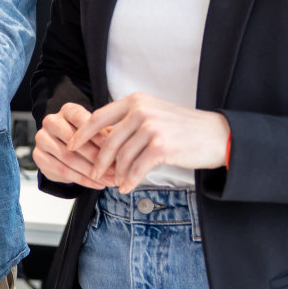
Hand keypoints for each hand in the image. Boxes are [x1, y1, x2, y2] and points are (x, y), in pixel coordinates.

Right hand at [32, 103, 113, 190]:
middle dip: (97, 158)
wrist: (66, 151)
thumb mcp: (99, 132)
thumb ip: (108, 135)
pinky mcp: (38, 156)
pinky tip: (96, 184)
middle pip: (74, 140)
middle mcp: (51, 121)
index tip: (115, 150)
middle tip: (115, 170)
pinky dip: (82, 180)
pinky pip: (61, 170)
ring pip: (68, 157)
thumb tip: (122, 144)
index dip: (98, 135)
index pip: (81, 119)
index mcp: (67, 110)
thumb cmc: (87, 139)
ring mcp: (41, 138)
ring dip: (91, 172)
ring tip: (109, 181)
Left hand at [68, 92, 229, 193]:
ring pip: (121, 157)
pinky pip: (136, 168)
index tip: (70, 145)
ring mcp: (151, 127)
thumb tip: (102, 138)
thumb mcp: (154, 114)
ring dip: (116, 173)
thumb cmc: (183, 128)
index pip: (99, 116)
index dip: (82, 133)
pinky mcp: (161, 146)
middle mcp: (141, 111)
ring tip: (115, 182)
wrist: (217, 135)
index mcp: (136, 101)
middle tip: (93, 174)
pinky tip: (126, 187)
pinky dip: (129, 180)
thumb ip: (129, 122)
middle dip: (98, 161)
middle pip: (108, 141)